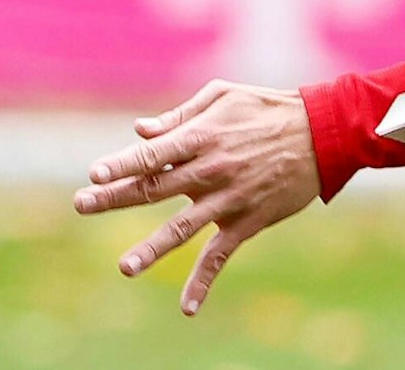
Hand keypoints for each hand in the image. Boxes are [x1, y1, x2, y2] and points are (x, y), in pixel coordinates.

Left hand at [73, 80, 321, 314]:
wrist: (323, 133)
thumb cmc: (268, 108)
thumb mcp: (226, 95)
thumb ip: (181, 114)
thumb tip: (139, 132)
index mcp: (204, 136)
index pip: (156, 153)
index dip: (124, 163)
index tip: (95, 173)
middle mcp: (212, 169)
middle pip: (155, 188)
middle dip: (115, 197)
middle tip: (81, 204)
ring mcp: (229, 198)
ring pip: (183, 228)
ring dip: (152, 248)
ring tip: (124, 268)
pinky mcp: (248, 221)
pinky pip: (221, 255)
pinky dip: (204, 282)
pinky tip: (188, 308)